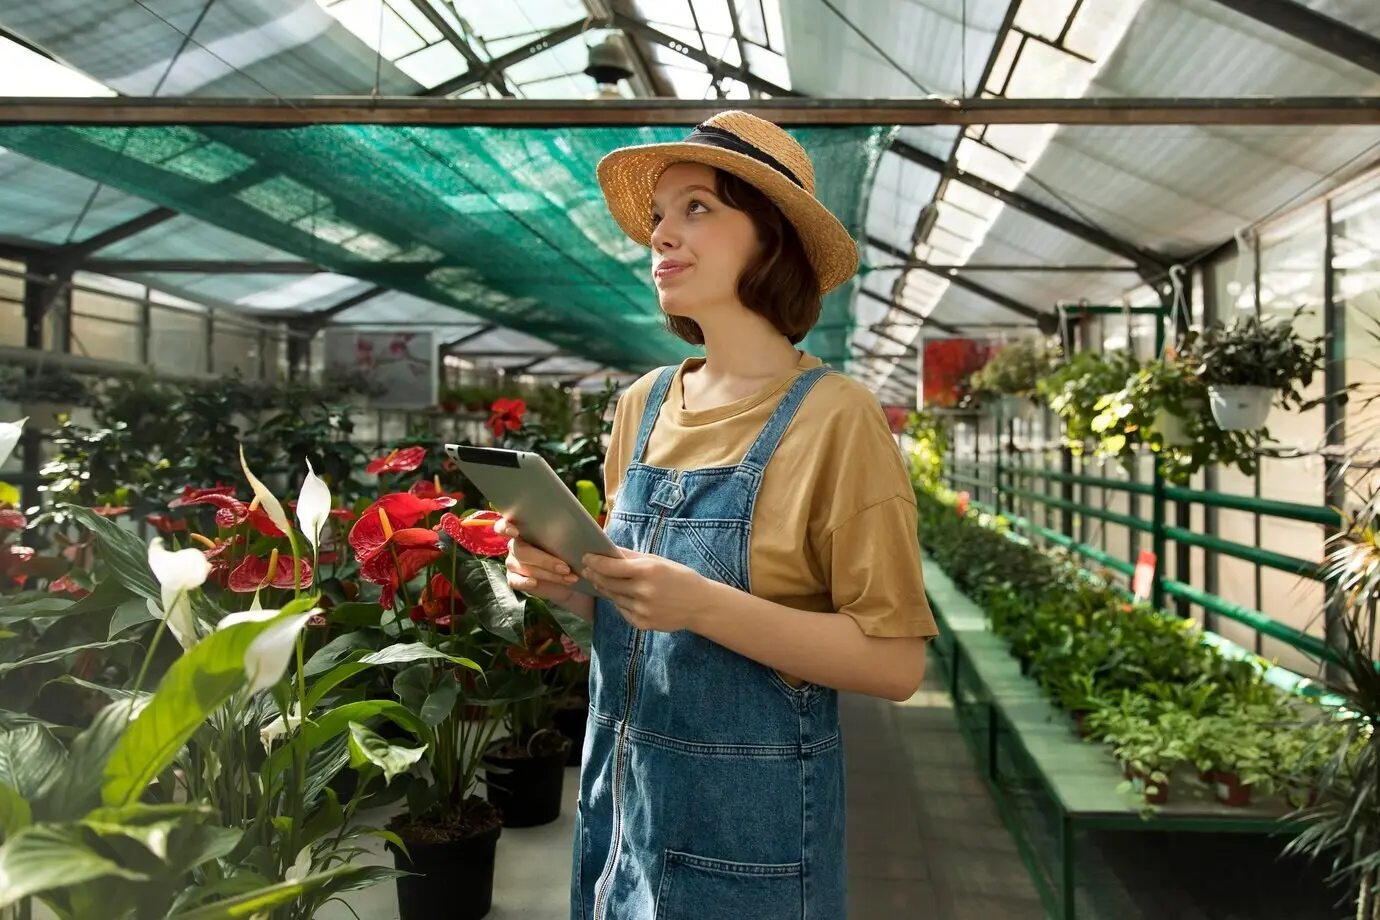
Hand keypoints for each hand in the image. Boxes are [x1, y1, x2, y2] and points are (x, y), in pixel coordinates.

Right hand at [496, 517, 578, 605]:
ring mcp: (512, 563)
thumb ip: (560, 537)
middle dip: (546, 561)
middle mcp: (515, 546)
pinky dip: (524, 582)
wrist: (566, 579)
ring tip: (567, 578)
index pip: (504, 526)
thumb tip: (570, 532)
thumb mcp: (564, 544)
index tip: (515, 532)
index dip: (506, 527)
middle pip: (522, 551)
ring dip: (547, 574)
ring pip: (524, 567)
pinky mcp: (513, 579)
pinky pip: (514, 581)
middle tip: (565, 568)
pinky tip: (534, 583)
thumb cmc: (564, 555)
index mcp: (524, 532)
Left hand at [582, 550, 719, 632]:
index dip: (595, 562)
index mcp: (648, 571)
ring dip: (604, 588)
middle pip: (607, 582)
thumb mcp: (658, 561)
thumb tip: (609, 550)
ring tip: (600, 580)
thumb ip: (632, 557)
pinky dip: (618, 602)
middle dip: (594, 574)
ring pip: (613, 597)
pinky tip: (619, 594)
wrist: (701, 605)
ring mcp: (642, 610)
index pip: (611, 566)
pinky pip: (622, 610)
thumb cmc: (680, 578)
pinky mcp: (642, 623)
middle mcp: (643, 591)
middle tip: (587, 569)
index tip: (586, 557)